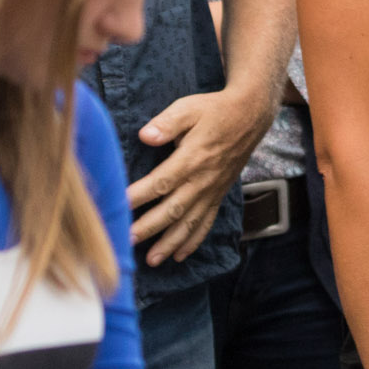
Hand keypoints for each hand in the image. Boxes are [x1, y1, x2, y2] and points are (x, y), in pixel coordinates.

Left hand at [127, 84, 271, 266]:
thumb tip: (145, 135)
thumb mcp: (189, 108)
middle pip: (172, 209)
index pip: (161, 182)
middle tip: (126, 241)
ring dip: (170, 243)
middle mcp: (201, 180)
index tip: (119, 205)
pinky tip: (180, 255)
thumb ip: (167, 123)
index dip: (139, 196)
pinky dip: (193, 241)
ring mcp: (211, 191)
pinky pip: (206, 223)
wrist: (249, 116)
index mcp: (192, 158)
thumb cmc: (213, 110)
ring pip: (189, 223)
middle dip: (149, 228)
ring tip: (152, 260)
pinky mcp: (218, 195)